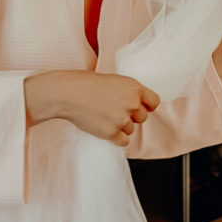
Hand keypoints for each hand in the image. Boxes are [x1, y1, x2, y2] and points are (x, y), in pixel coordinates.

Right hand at [25, 70, 159, 146]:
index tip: (137, 107)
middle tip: (112, 110)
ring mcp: (122, 119)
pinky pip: (123, 141)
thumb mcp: (114, 80)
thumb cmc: (86, 84)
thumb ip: (129, 92)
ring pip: (131, 129)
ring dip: (120, 126)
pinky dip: (115, 138)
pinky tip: (104, 128)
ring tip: (103, 116)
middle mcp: (132, 103)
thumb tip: (139, 104)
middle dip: (130, 116)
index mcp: (134, 88)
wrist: (67, 93)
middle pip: (142, 118)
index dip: (145, 106)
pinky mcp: (111, 133)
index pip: (154, 102)